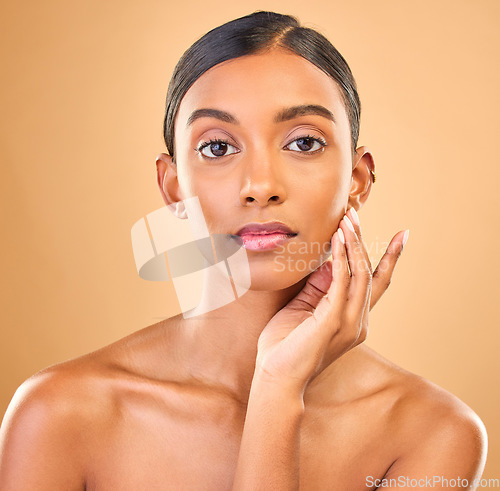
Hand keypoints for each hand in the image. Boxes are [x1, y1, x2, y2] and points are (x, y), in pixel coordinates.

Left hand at [256, 207, 407, 390]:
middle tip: (355, 213)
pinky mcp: (334, 322)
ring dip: (354, 243)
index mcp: (353, 319)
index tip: (402, 235)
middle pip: (371, 272)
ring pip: (361, 273)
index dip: (389, 258)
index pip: (376, 283)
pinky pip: (342, 282)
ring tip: (346, 218)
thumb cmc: (286, 345)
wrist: (276, 377)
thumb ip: (320, 287)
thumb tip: (330, 260)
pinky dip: (342, 257)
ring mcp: (349, 322)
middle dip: (364, 240)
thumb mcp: (305, 308)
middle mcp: (358, 321)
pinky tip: (337, 238)